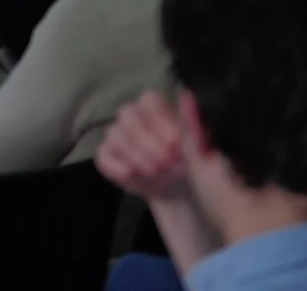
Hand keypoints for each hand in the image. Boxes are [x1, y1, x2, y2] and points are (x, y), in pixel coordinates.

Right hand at [98, 92, 218, 274]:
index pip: (148, 99)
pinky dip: (116, 166)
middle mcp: (140, 124)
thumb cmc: (202, 177)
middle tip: (168, 164)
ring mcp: (123, 143)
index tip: (176, 144)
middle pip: (127, 113)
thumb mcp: (204, 155)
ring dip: (135, 154)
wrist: (193, 212)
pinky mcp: (112, 164)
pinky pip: (102, 155)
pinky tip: (135, 177)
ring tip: (156, 174)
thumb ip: (192, 127)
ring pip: (113, 133)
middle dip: (147, 141)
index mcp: (164, 116)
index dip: (159, 120)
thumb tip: (186, 94)